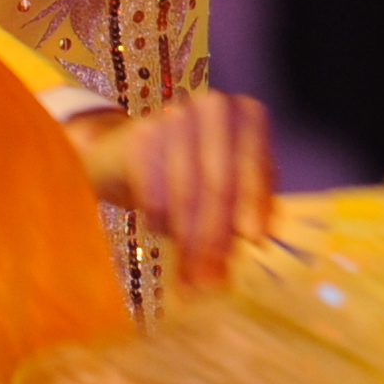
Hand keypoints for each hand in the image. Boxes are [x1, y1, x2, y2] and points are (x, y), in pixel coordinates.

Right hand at [67, 91, 274, 286]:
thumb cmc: (191, 169)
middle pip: (219, 182)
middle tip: (213, 277)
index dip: (253, 204)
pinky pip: (154, 190)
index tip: (253, 240)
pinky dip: (160, 221)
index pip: (254, 165)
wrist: (126, 152)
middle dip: (215, 236)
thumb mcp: (230, 183)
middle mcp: (214, 106)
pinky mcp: (140, 135)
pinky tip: (162, 231)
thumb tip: (257, 245)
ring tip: (190, 275)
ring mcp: (175, 116)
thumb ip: (248, 209)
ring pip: (186, 192)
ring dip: (187, 240)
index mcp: (247, 115)